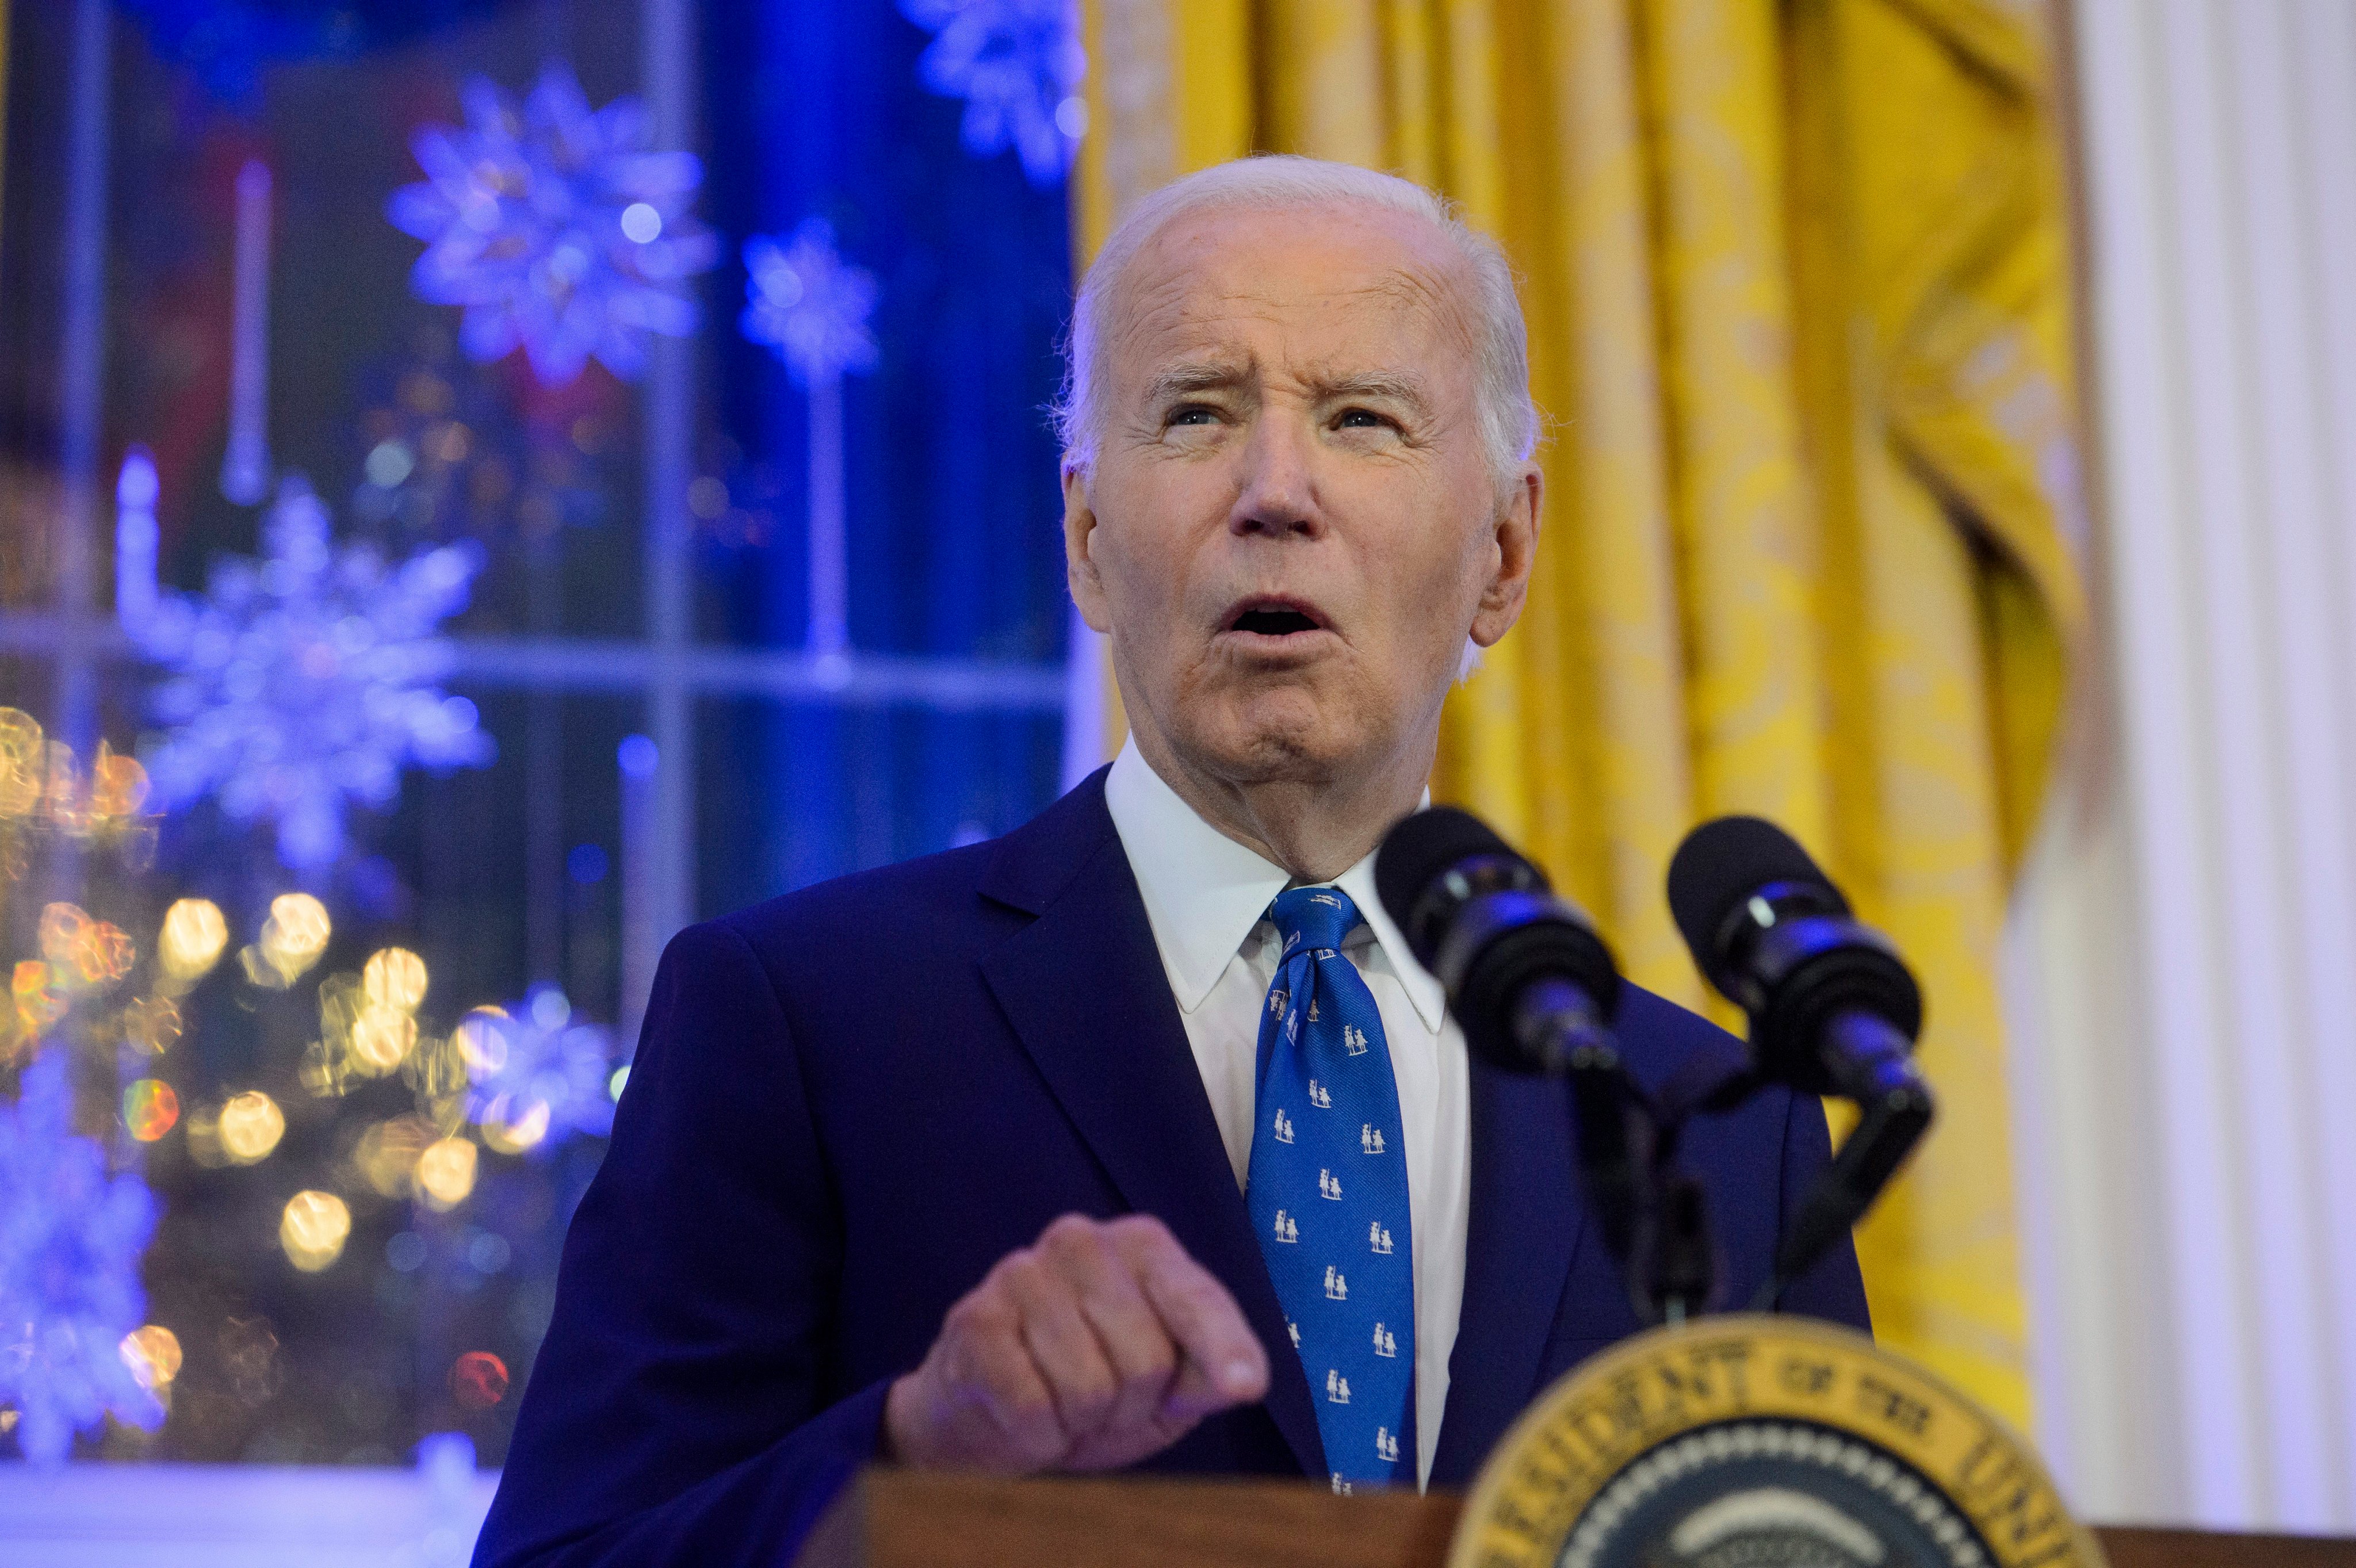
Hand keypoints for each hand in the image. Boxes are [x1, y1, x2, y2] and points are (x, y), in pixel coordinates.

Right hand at [883, 1213, 1270, 1471]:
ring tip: (1064, 1406)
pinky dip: (1039, 1436)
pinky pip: (1032, 1406)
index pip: (1197, 1300)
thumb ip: (1206, 1375)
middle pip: (1146, 1359)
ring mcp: (1021, 1273)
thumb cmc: (1093, 1389)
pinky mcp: (975, 1319)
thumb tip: (1244, 1382)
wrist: (984, 1412)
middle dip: (1131, 1407)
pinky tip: (1025, 1415)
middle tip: (1105, 1405)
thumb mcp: (1166, 1388)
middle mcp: (1081, 1241)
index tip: (1247, 1387)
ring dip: (1080, 1423)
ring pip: (1089, 1387)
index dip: (1224, 1348)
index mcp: (1142, 1246)